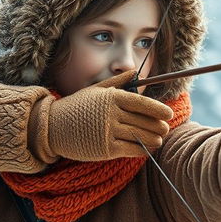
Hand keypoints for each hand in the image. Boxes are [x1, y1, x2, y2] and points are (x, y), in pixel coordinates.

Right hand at [48, 70, 173, 160]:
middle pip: (143, 121)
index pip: (142, 103)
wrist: (51, 127)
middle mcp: (112, 113)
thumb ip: (117, 83)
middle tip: (166, 128)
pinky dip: (141, 150)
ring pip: (139, 136)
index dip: (158, 109)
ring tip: (159, 139)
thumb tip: (134, 71)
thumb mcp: (95, 90)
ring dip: (153, 139)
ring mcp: (108, 131)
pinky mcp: (105, 149)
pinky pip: (130, 149)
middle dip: (158, 126)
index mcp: (112, 97)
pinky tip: (146, 149)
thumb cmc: (75, 107)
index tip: (169, 114)